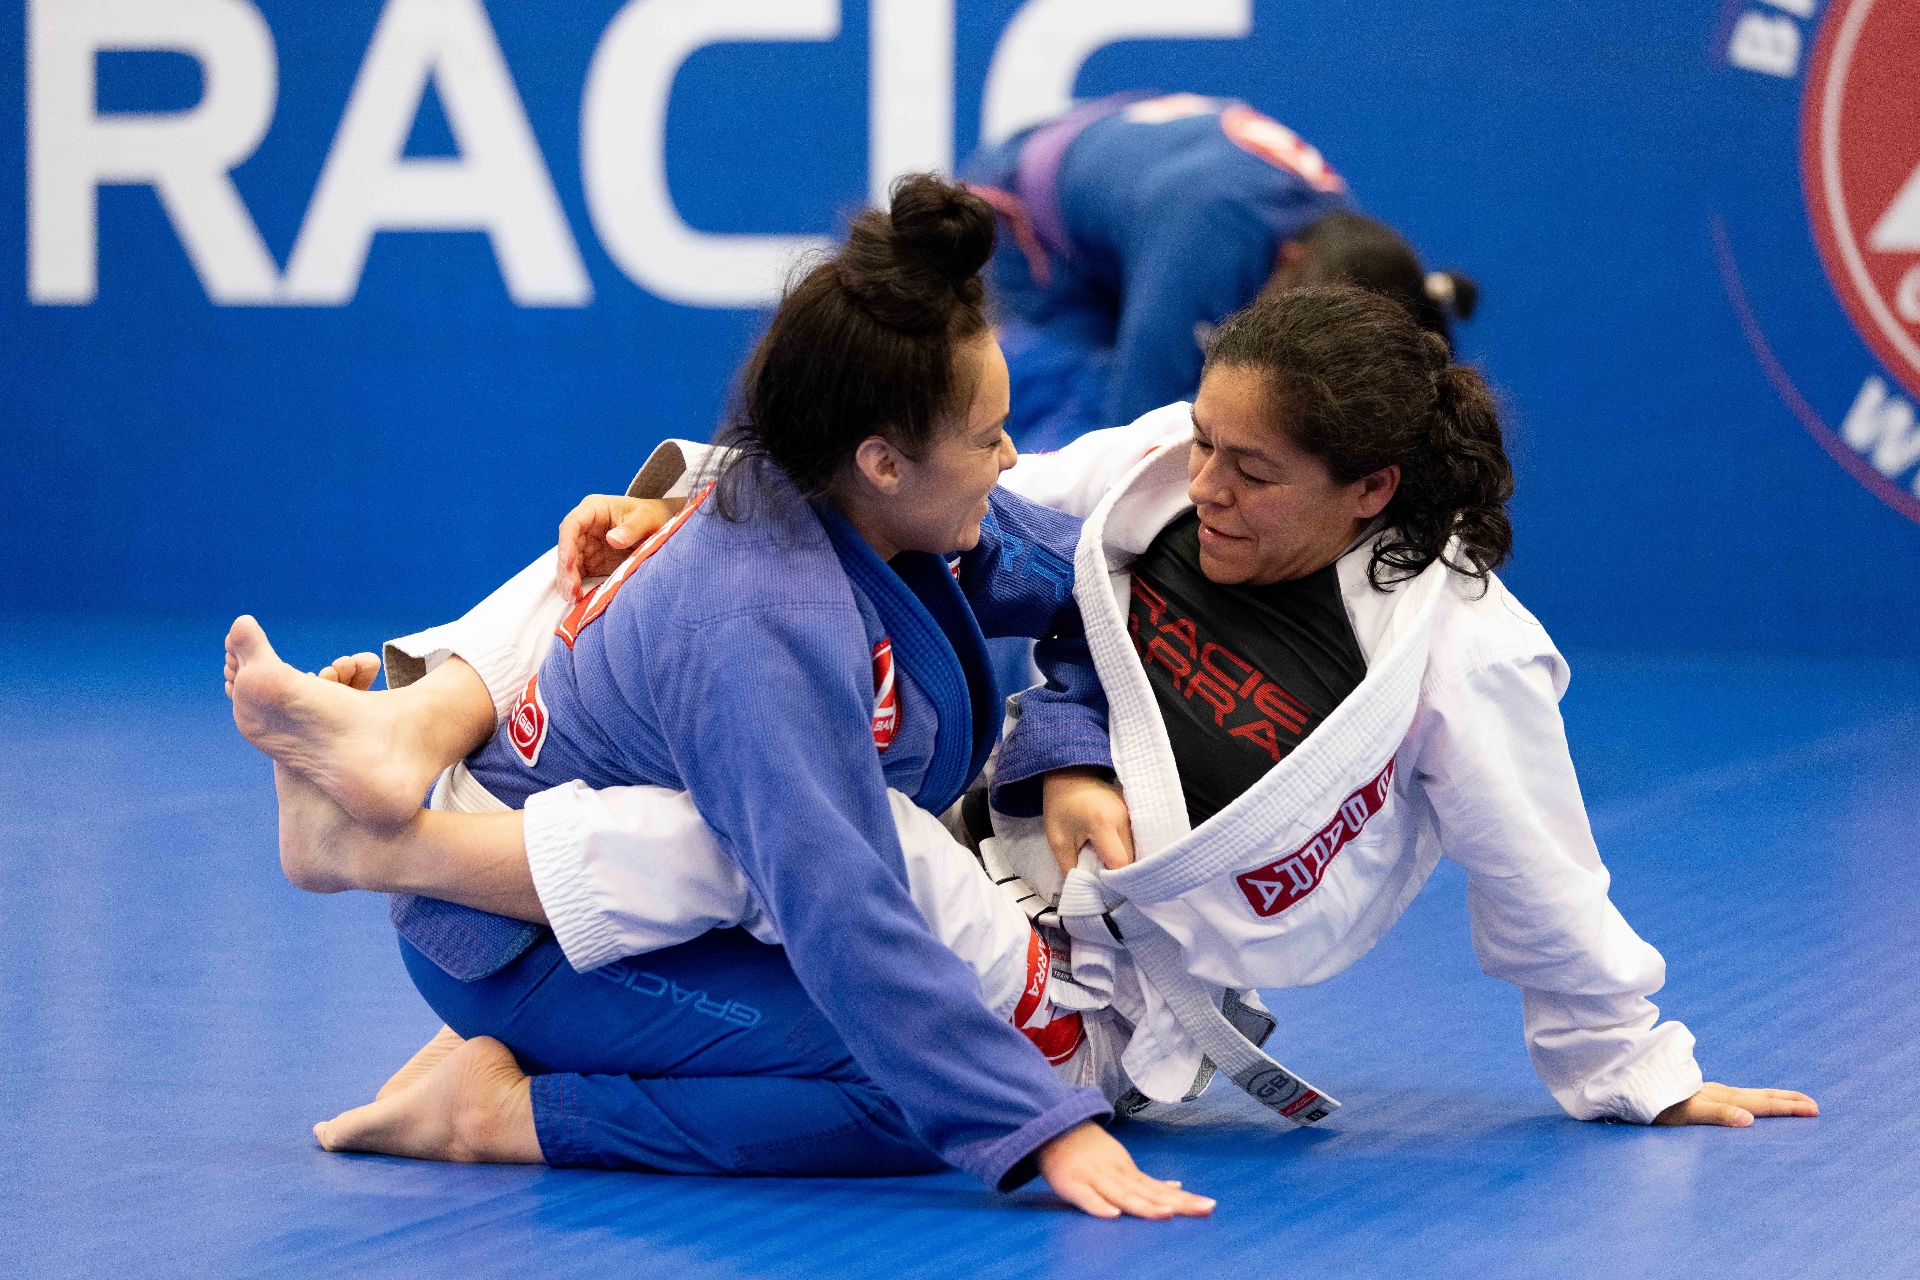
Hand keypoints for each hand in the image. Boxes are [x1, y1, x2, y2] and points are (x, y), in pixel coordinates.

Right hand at [556, 495, 682, 598]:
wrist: (659, 526)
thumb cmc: (651, 516)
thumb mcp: (646, 519)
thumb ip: (631, 529)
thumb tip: (612, 540)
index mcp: (594, 509)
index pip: (572, 524)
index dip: (566, 543)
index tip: (568, 562)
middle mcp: (585, 528)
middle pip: (567, 547)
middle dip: (566, 569)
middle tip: (572, 588)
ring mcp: (586, 546)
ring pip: (568, 564)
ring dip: (568, 581)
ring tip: (574, 598)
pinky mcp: (590, 563)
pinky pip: (578, 575)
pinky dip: (575, 587)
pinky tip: (577, 599)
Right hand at [1035, 1122, 1212, 1219]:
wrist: (1052, 1126)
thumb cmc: (1088, 1150)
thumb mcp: (1121, 1162)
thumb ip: (1145, 1181)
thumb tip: (1176, 1188)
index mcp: (1128, 1171)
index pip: (1160, 1189)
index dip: (1184, 1199)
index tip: (1210, 1206)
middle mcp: (1116, 1174)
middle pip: (1149, 1193)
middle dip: (1177, 1204)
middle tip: (1205, 1209)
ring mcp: (1095, 1178)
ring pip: (1123, 1195)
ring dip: (1144, 1206)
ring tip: (1166, 1215)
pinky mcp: (1072, 1184)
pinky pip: (1086, 1198)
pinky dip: (1099, 1206)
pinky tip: (1113, 1215)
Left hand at [1042, 767, 1134, 877]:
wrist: (1070, 773)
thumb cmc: (1060, 805)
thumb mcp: (1058, 840)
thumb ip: (1071, 868)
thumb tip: (1085, 891)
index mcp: (1104, 824)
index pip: (1120, 863)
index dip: (1113, 880)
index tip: (1102, 888)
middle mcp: (1124, 818)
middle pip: (1132, 858)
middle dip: (1119, 873)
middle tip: (1104, 880)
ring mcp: (1132, 813)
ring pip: (1136, 849)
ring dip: (1124, 861)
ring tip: (1107, 866)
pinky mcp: (1133, 811)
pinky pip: (1136, 839)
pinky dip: (1127, 850)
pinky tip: (1114, 853)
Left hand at [1653, 1082, 1817, 1126]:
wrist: (1626, 1087)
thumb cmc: (1655, 1105)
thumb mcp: (1685, 1113)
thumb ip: (1717, 1114)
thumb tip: (1750, 1120)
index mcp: (1719, 1097)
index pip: (1760, 1103)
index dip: (1787, 1107)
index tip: (1813, 1109)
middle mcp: (1715, 1092)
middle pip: (1758, 1096)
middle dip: (1786, 1100)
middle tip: (1813, 1104)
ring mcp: (1706, 1092)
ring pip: (1747, 1095)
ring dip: (1770, 1099)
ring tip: (1789, 1101)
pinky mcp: (1696, 1095)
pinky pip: (1732, 1097)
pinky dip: (1749, 1101)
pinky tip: (1746, 1104)